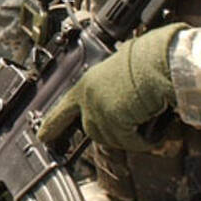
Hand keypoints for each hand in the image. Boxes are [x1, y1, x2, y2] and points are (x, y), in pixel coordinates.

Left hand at [37, 23, 187, 151]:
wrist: (158, 59)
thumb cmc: (145, 62)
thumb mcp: (117, 75)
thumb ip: (108, 93)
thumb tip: (117, 111)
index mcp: (86, 84)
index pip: (62, 109)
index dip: (52, 125)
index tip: (42, 136)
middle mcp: (88, 97)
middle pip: (93, 131)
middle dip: (113, 132)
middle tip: (132, 124)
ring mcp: (99, 109)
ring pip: (111, 138)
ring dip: (130, 136)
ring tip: (146, 119)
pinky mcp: (114, 119)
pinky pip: (128, 141)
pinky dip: (142, 140)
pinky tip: (152, 131)